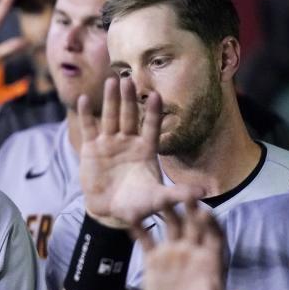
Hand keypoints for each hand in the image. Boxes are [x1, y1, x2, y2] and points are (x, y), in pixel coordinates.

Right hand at [78, 77, 203, 227]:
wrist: (110, 210)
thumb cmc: (137, 205)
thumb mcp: (158, 199)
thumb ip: (177, 193)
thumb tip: (204, 192)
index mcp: (146, 150)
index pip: (150, 127)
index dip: (152, 112)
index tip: (155, 95)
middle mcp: (128, 142)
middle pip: (129, 116)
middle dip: (129, 98)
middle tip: (129, 79)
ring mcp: (109, 143)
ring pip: (110, 116)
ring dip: (111, 99)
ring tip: (112, 80)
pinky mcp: (91, 148)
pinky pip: (89, 127)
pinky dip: (86, 114)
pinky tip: (85, 99)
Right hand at [138, 200, 251, 289]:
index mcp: (211, 260)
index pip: (214, 236)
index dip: (211, 224)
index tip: (205, 212)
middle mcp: (193, 251)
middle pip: (192, 225)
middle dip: (189, 209)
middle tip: (183, 192)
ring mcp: (173, 252)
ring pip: (170, 226)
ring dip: (166, 211)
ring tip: (157, 196)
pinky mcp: (154, 259)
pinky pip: (146, 240)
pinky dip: (139, 228)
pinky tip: (131, 216)